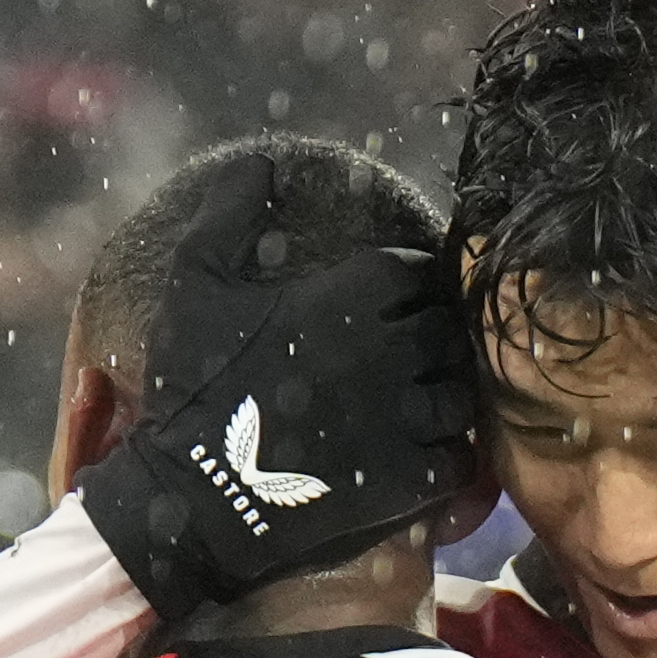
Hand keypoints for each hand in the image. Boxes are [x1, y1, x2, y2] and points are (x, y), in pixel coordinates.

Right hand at [75, 206, 487, 619]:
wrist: (193, 494)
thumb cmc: (194, 383)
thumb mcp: (196, 282)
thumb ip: (231, 214)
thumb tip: (262, 163)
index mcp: (353, 294)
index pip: (419, 273)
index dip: (405, 289)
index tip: (382, 309)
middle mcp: (393, 351)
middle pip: (448, 330)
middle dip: (429, 340)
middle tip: (399, 361)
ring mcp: (408, 417)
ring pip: (462, 392)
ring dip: (442, 396)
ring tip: (410, 407)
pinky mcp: (414, 480)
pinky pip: (461, 457)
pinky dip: (446, 454)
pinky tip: (414, 455)